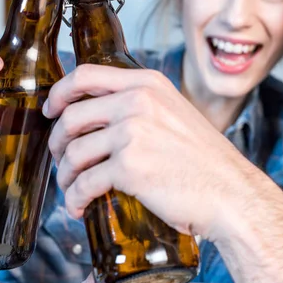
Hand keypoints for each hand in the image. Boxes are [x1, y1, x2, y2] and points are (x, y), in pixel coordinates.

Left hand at [44, 64, 253, 237]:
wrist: (230, 192)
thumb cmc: (206, 161)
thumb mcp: (176, 114)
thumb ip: (143, 106)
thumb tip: (104, 117)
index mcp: (147, 84)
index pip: (85, 75)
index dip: (59, 92)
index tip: (51, 110)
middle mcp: (138, 101)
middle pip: (71, 115)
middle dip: (58, 142)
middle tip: (62, 159)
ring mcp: (132, 132)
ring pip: (74, 152)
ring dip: (65, 174)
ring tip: (71, 188)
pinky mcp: (128, 167)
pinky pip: (84, 183)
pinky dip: (75, 198)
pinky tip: (79, 207)